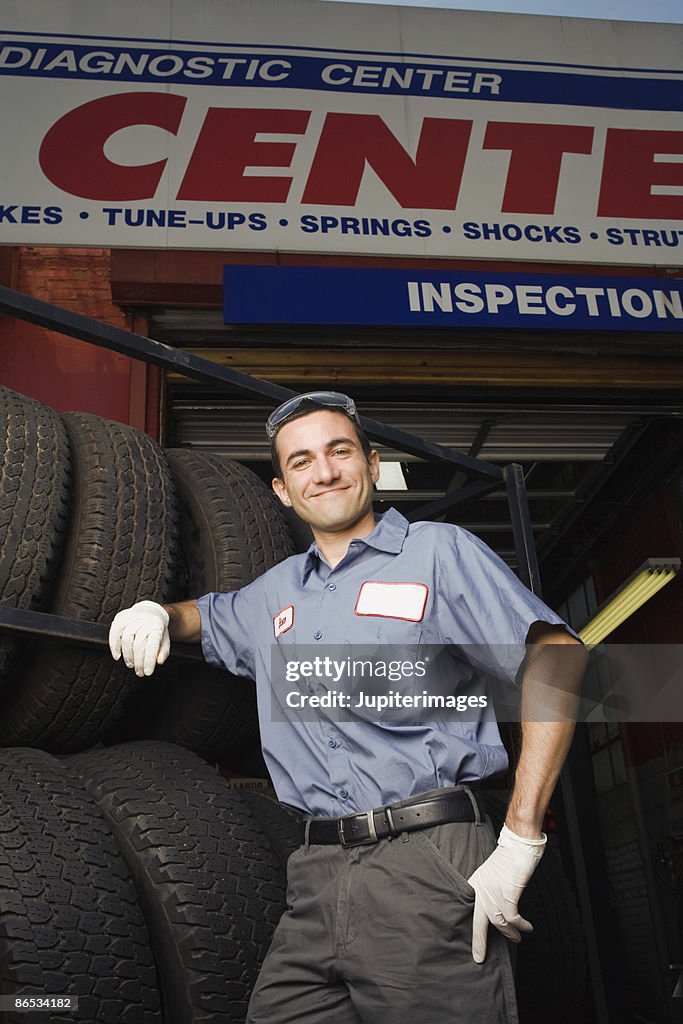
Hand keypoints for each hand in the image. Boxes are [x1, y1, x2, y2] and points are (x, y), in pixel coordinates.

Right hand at [109, 600, 170, 676]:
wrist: (150, 611)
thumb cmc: (156, 629)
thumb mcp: (165, 639)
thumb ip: (163, 651)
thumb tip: (159, 661)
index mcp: (157, 626)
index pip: (153, 644)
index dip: (149, 660)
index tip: (147, 672)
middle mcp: (145, 620)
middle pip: (139, 644)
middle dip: (138, 661)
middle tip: (139, 672)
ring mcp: (132, 617)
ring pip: (126, 639)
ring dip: (127, 656)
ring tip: (130, 664)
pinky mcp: (121, 618)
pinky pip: (114, 633)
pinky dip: (114, 646)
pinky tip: (117, 655)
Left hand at [467, 823, 545, 962]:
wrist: (519, 843)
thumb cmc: (509, 857)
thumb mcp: (493, 873)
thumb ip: (490, 889)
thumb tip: (497, 909)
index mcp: (476, 884)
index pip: (468, 909)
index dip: (470, 926)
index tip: (470, 940)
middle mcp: (482, 889)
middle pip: (477, 921)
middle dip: (478, 942)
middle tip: (479, 958)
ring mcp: (494, 891)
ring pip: (498, 922)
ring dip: (509, 934)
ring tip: (517, 939)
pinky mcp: (507, 893)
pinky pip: (513, 917)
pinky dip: (521, 926)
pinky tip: (527, 928)